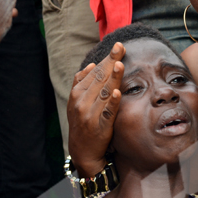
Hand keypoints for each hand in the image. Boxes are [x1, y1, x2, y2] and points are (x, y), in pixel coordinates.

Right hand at [67, 43, 124, 176]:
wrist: (82, 150)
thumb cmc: (82, 122)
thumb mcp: (77, 102)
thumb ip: (81, 83)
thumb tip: (91, 65)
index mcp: (77, 93)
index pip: (94, 72)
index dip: (107, 59)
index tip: (118, 47)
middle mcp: (81, 102)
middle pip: (99, 78)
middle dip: (111, 62)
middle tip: (121, 47)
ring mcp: (90, 114)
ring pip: (103, 92)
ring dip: (111, 78)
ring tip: (119, 64)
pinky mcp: (100, 127)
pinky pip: (107, 112)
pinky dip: (111, 102)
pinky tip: (117, 92)